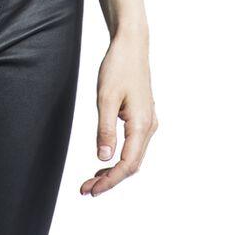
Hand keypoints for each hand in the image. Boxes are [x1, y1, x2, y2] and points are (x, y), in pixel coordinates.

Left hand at [80, 30, 157, 197]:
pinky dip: (120, 156)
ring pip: (133, 156)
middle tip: (86, 189)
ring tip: (92, 179)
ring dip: (114, 169)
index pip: (127, 164)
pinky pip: (134, 145)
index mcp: (141, 124)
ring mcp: (148, 121)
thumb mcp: (105, 98)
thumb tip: (103, 158)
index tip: (91, 190)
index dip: (109, 181)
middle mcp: (149, 126)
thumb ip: (105, 129)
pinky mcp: (142, 116)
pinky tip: (105, 158)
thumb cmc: (118, 67)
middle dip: (110, 179)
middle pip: (132, 165)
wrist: (131, 44)